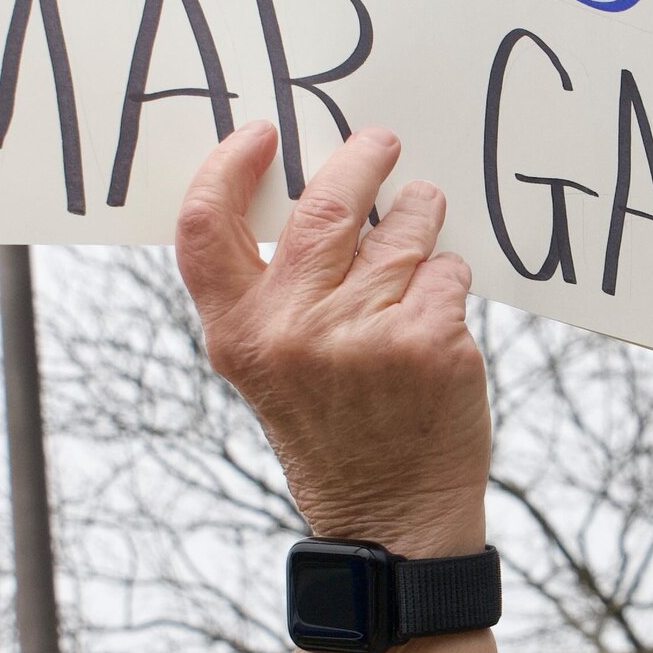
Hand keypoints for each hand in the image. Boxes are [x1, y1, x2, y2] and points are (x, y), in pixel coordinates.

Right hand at [174, 125, 489, 556]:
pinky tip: (436, 307)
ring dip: (417, 214)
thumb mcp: (270, 366)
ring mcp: (362, 335)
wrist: (391, 516)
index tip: (261, 135)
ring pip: (400, 230)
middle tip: (379, 142)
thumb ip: (272, 289)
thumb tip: (308, 184)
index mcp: (239, 333)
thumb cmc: (333, 427)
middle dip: (359, 160)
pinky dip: (447, 277)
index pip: (206, 226)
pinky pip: (445, 270)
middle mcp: (293, 331)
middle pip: (325, 206)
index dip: (227, 168)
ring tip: (420, 216)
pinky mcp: (427, 342)